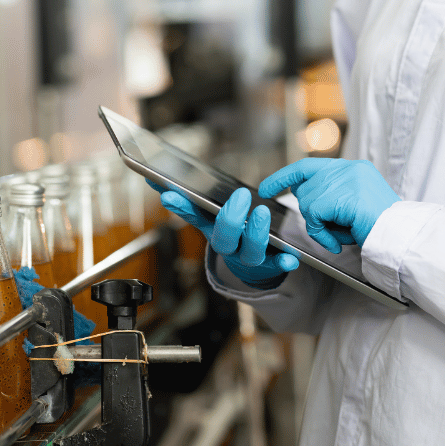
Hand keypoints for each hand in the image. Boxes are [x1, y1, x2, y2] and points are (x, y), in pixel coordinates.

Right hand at [147, 180, 298, 288]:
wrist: (250, 267)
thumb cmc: (231, 234)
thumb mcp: (210, 217)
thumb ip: (188, 201)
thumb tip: (153, 179)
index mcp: (212, 230)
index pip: (193, 217)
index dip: (181, 207)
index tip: (170, 194)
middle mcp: (228, 246)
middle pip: (223, 238)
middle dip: (230, 218)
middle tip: (240, 196)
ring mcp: (248, 257)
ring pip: (251, 252)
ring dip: (256, 233)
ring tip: (262, 214)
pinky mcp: (270, 264)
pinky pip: (278, 265)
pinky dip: (284, 262)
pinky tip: (291, 257)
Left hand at [259, 158, 399, 253]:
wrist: (401, 237)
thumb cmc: (381, 229)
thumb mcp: (355, 206)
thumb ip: (332, 198)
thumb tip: (303, 198)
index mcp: (353, 168)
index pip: (308, 166)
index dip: (284, 177)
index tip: (266, 188)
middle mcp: (348, 169)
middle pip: (306, 189)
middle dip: (312, 214)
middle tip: (334, 229)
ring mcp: (345, 180)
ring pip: (308, 203)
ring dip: (320, 226)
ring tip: (343, 234)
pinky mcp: (341, 195)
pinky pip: (313, 216)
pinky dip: (321, 234)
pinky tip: (337, 241)